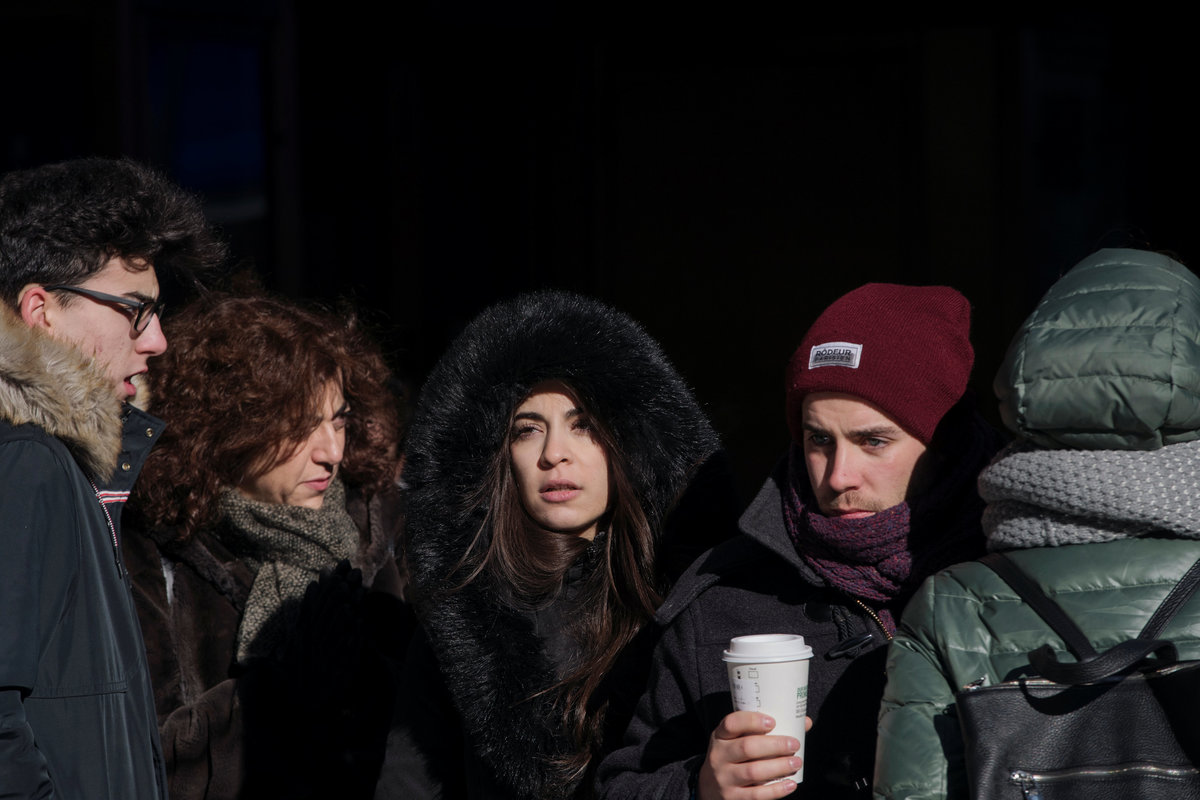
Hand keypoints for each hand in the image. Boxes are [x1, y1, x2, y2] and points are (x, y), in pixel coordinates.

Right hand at [696, 712, 811, 799]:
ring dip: (779, 767)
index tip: (773, 722)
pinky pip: (757, 795)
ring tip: (796, 762)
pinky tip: (790, 784)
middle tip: (794, 745)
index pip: (731, 723)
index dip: (752, 721)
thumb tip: (804, 722)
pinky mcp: (732, 798)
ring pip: (753, 772)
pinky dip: (776, 790)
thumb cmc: (732, 757)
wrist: (709, 787)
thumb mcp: (737, 740)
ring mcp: (724, 778)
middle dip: (775, 746)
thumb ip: (764, 731)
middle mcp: (719, 756)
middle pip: (747, 748)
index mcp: (720, 736)